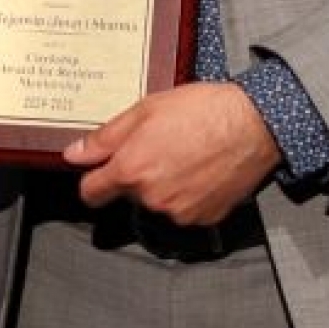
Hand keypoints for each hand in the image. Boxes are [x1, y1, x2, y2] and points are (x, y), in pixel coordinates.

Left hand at [65, 81, 281, 225]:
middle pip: (129, 195)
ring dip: (165, 187)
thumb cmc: (201, 109)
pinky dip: (190, 196)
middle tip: (162, 147)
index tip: (103, 172)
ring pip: (159, 204)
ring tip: (188, 156)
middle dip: (138, 176)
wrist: (255, 124)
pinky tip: (204, 171)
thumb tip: (73, 155)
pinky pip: (186, 210)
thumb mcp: (146, 110)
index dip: (95, 181)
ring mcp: (179, 212)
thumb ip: (105, 138)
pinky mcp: (205, 218)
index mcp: (130, 171)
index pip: (91, 194)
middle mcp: (151, 199)